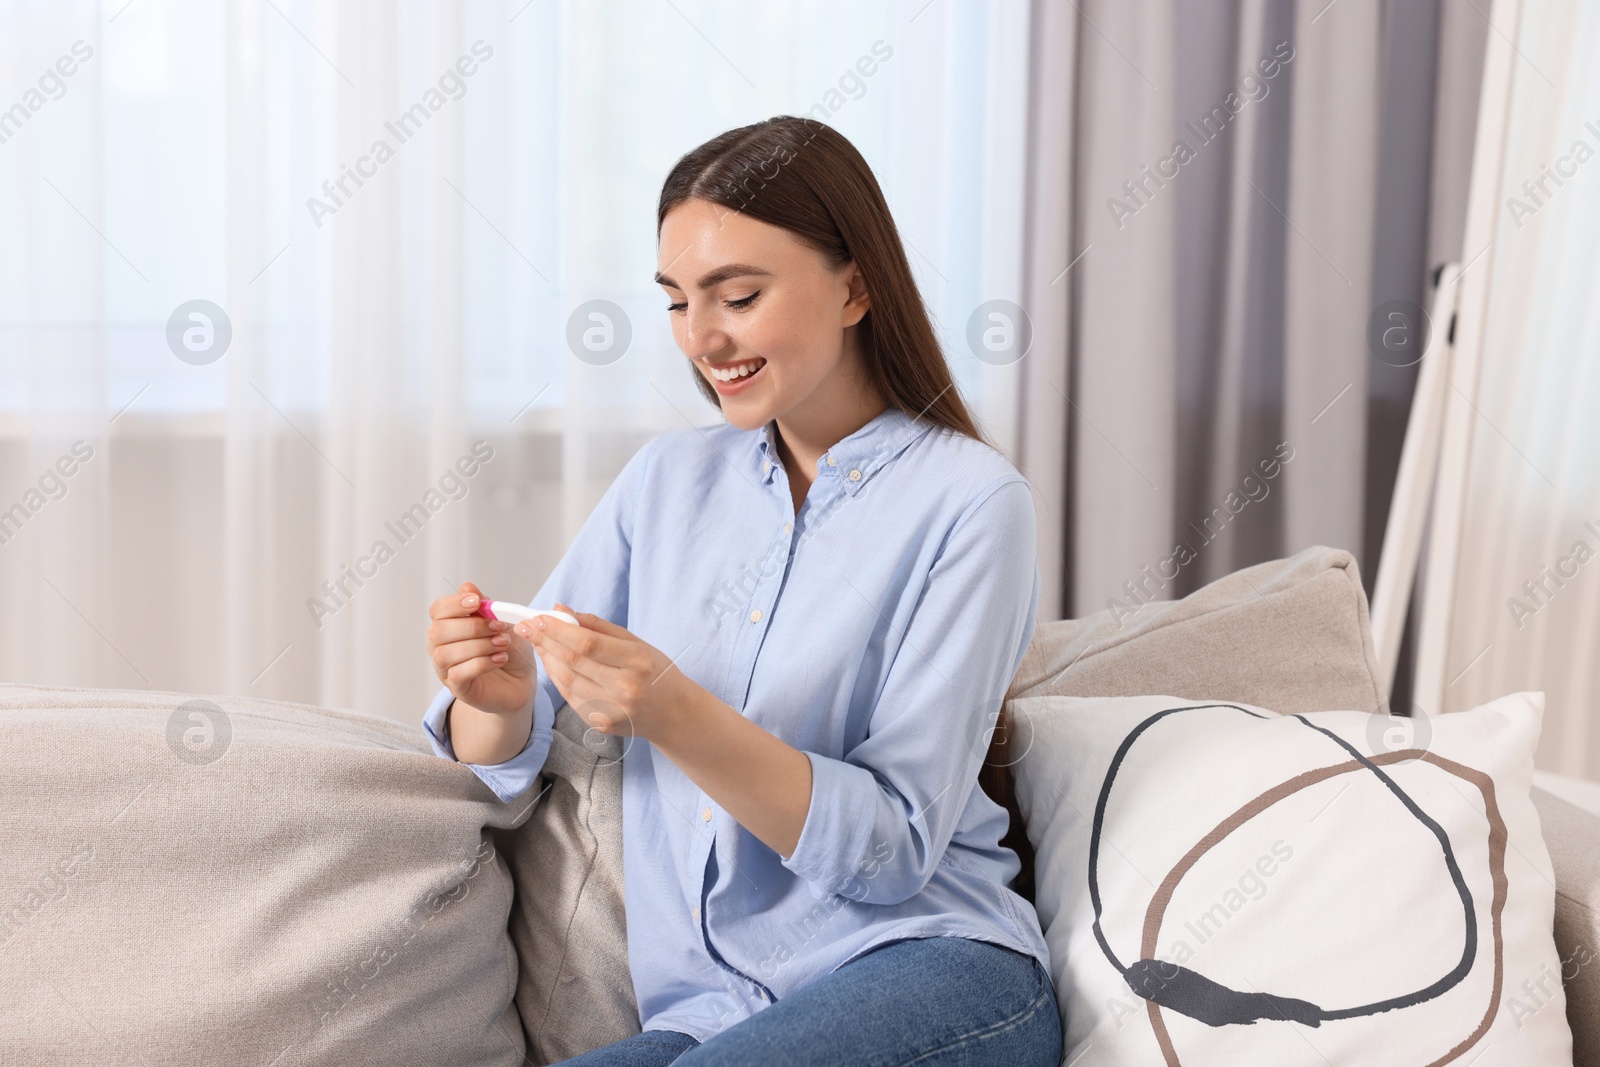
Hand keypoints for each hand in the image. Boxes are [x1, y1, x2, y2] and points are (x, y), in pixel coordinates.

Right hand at [426, 581, 535, 716]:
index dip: (454, 604)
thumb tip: (467, 586)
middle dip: (471, 626)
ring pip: (445, 654)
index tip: (477, 602)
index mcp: (449, 626)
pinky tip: (500, 659)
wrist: (522, 678)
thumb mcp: (502, 620)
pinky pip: (458, 674)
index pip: (437, 610)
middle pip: (438, 632)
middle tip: (498, 626)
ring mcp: (447, 670)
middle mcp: (441, 647)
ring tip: (503, 643)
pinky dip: (481, 663)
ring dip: (478, 645)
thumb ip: (484, 605)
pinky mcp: (459, 688)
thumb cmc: (508, 647)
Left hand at [518, 602, 711, 741]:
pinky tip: (551, 662)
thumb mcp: (637, 643)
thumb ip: (597, 626)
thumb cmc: (655, 671)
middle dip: (545, 641)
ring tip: (536, 641)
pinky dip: (557, 676)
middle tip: (527, 626)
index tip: (539, 617)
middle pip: (573, 661)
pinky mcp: (600, 723)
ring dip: (547, 658)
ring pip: (566, 680)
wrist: (672, 714)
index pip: (588, 643)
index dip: (558, 630)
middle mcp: (625, 688)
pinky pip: (570, 695)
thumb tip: (561, 610)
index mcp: (637, 662)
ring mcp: (611, 710)